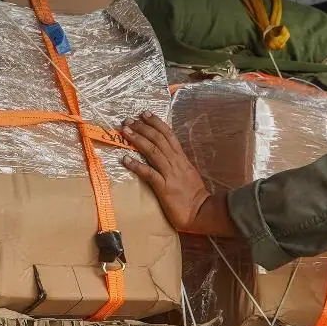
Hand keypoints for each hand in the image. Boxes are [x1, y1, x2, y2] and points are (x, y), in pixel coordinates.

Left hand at [120, 112, 211, 229]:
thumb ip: (178, 163)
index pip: (169, 135)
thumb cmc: (194, 194)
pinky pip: (148, 173)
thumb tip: (167, 154)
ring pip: (153, 152)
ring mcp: (170, 174)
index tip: (145, 114)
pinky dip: (136, 165)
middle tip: (129, 120)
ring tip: (125, 131)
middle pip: (158, 139)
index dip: (156, 123)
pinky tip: (125, 159)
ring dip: (138, 140)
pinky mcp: (164, 187)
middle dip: (143, 127)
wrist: (201, 211)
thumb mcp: (188, 173)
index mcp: (182, 158)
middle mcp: (176, 162)